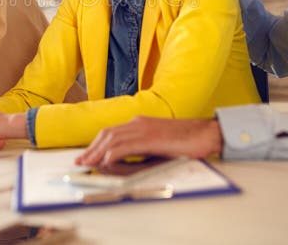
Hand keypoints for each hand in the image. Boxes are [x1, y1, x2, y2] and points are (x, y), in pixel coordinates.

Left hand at [75, 116, 223, 166]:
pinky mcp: (150, 137)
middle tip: (81, 162)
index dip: (96, 144)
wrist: (206, 134)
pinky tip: (105, 161)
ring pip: (112, 139)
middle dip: (92, 148)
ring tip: (88, 163)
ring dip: (97, 152)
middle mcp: (138, 122)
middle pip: (107, 134)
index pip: (111, 132)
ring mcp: (144, 128)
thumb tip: (118, 166)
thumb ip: (138, 155)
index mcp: (140, 123)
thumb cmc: (186, 143)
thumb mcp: (156, 149)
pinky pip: (126, 145)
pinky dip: (112, 153)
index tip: (87, 156)